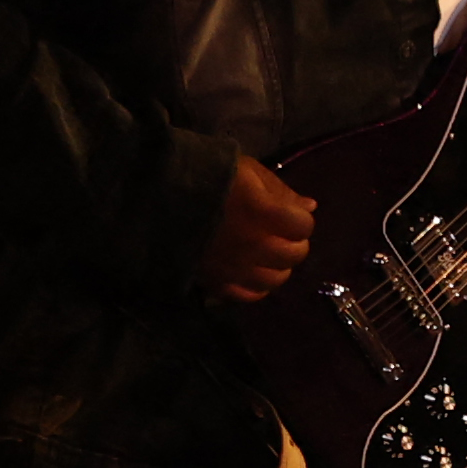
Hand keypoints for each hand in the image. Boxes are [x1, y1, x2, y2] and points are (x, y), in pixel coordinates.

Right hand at [203, 153, 317, 302]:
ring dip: (278, 267)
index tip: (289, 216)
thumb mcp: (248, 172)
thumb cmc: (207, 176)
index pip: (303, 226)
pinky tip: (251, 272)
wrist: (155, 197)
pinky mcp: (214, 282)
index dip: (300, 221)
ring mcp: (233, 267)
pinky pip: (248, 296)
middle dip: (294, 243)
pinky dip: (257, 287)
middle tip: (281, 235)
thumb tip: (311, 207)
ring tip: (267, 254)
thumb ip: (281, 191)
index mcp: (263, 213)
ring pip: (275, 280)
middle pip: (294, 255)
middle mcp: (253, 245)